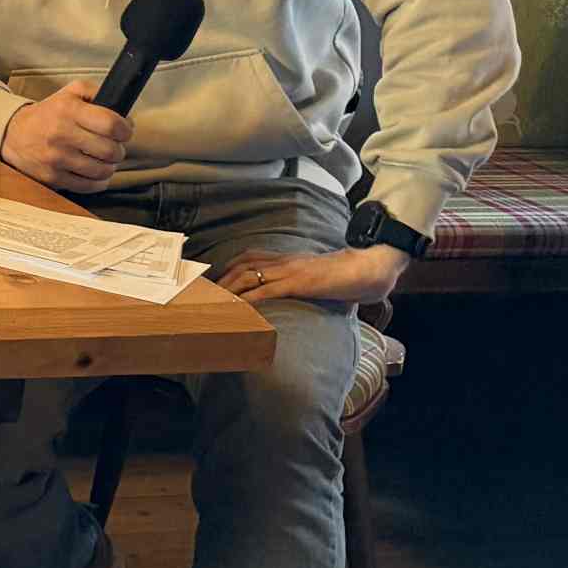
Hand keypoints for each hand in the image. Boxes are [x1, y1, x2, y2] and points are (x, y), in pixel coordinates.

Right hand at [0, 81, 131, 193]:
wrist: (13, 135)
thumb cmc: (48, 114)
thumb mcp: (69, 93)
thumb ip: (96, 92)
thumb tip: (122, 112)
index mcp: (68, 110)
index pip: (111, 124)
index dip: (125, 129)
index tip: (124, 131)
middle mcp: (61, 134)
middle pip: (110, 150)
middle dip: (119, 149)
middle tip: (114, 146)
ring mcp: (56, 158)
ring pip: (102, 170)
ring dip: (110, 166)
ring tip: (104, 159)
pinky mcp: (52, 177)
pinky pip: (89, 185)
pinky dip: (99, 181)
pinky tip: (95, 171)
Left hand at [218, 246, 406, 308]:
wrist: (366, 268)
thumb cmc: (343, 276)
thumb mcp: (314, 278)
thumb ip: (298, 283)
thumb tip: (289, 294)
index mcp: (285, 259)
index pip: (247, 258)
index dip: (226, 268)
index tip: (210, 281)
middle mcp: (282, 262)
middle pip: (240, 266)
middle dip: (219, 281)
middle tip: (201, 295)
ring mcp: (289, 271)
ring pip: (248, 277)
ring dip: (227, 290)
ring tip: (211, 304)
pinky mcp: (298, 282)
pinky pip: (268, 290)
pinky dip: (250, 299)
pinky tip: (238, 309)